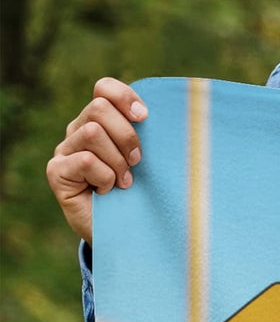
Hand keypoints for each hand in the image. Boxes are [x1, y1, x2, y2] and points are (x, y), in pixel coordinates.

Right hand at [46, 78, 148, 244]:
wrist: (127, 233)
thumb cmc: (144, 193)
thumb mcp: (152, 161)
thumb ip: (153, 136)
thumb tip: (180, 113)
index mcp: (101, 121)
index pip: (103, 88)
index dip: (124, 97)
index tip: (145, 117)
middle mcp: (78, 131)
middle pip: (98, 108)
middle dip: (126, 135)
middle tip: (137, 162)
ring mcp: (64, 151)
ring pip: (92, 132)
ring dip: (117, 161)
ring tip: (124, 181)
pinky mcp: (57, 172)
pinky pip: (85, 160)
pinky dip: (104, 177)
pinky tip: (107, 191)